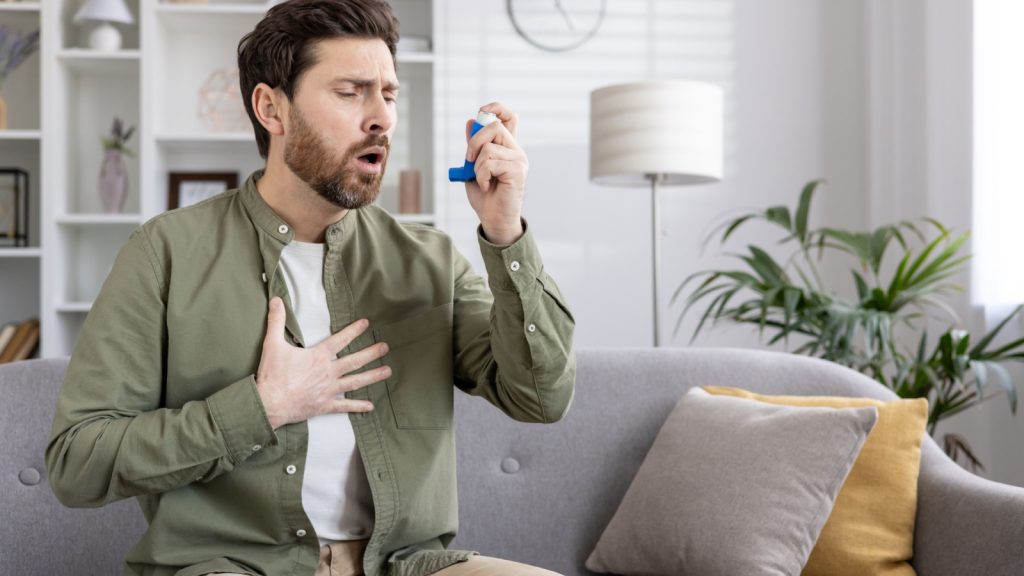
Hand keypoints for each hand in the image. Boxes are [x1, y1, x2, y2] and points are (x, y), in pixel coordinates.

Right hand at [255, 297, 389, 428]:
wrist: (269, 404)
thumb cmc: (272, 375)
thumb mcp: (273, 344)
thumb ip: (276, 321)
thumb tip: (277, 300)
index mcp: (318, 357)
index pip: (340, 340)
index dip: (354, 330)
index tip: (366, 323)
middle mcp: (328, 372)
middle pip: (355, 361)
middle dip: (372, 353)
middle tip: (386, 347)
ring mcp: (329, 390)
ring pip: (356, 382)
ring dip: (373, 376)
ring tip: (388, 371)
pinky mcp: (325, 406)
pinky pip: (345, 406)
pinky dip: (358, 407)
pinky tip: (370, 406)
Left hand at [464, 102, 526, 245]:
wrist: (494, 219)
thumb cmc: (485, 195)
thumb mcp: (473, 166)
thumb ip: (473, 146)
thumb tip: (470, 122)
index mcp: (507, 147)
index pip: (509, 117)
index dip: (497, 108)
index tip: (483, 110)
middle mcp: (515, 151)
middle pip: (494, 126)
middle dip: (474, 141)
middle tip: (470, 160)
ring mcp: (519, 160)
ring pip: (488, 147)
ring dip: (477, 166)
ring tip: (482, 180)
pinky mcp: (518, 171)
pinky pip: (490, 163)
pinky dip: (481, 176)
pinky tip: (487, 186)